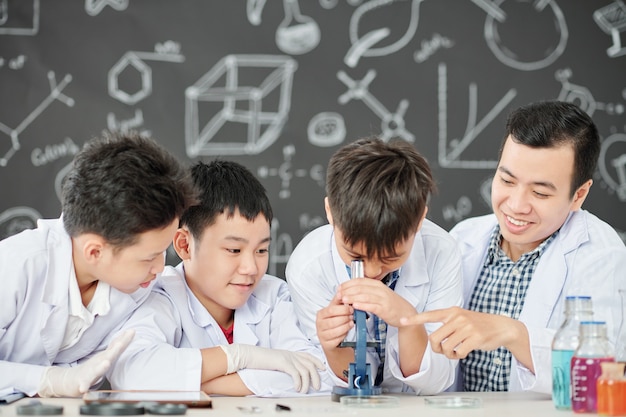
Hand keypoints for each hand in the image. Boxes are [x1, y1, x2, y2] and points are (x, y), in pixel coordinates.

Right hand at [38, 329, 134, 396]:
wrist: (72, 379)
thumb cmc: (92, 368)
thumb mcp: (107, 356)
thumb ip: (117, 345)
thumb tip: (130, 333)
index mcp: (106, 357)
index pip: (117, 348)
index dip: (125, 340)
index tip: (132, 331)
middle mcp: (98, 363)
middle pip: (108, 355)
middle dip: (115, 350)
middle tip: (121, 344)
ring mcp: (90, 372)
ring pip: (96, 369)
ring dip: (101, 367)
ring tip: (105, 363)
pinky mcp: (81, 382)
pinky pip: (83, 384)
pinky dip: (83, 386)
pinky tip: (83, 389)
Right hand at [219, 344, 324, 393]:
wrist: (250, 355)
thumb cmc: (260, 360)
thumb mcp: (276, 361)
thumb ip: (285, 364)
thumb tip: (291, 374)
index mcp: (290, 353)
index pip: (308, 356)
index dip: (317, 362)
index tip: (323, 369)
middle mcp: (291, 354)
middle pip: (310, 364)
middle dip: (316, 376)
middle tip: (316, 386)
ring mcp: (287, 357)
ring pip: (305, 370)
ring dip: (307, 383)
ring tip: (304, 390)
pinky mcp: (283, 362)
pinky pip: (296, 373)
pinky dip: (299, 382)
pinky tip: (297, 388)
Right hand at [315, 292, 353, 351]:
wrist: (332, 340)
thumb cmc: (335, 322)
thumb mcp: (336, 310)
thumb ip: (338, 301)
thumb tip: (340, 291)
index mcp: (320, 314)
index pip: (331, 310)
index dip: (343, 309)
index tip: (351, 308)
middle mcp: (319, 325)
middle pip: (334, 320)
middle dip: (345, 318)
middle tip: (352, 316)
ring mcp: (322, 335)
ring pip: (336, 330)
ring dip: (346, 326)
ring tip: (351, 323)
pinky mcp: (326, 344)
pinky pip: (337, 339)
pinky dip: (344, 334)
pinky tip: (348, 331)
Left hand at [339, 278, 414, 326]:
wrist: (406, 313)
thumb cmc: (391, 304)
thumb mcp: (379, 294)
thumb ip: (367, 291)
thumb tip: (351, 291)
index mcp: (377, 284)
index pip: (360, 281)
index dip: (348, 283)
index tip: (339, 288)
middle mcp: (380, 290)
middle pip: (360, 287)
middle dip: (347, 291)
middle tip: (338, 294)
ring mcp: (383, 299)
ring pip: (365, 296)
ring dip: (352, 297)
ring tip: (343, 300)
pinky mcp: (385, 309)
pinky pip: (372, 306)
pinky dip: (362, 305)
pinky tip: (354, 306)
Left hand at [399, 307, 519, 358]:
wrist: (502, 326)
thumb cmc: (479, 324)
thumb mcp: (462, 317)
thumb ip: (448, 323)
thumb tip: (433, 338)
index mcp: (452, 312)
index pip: (429, 315)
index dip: (414, 319)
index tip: (401, 321)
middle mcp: (458, 318)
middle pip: (434, 338)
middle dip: (436, 349)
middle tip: (443, 351)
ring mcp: (466, 327)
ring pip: (445, 347)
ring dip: (449, 354)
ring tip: (456, 352)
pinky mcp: (475, 338)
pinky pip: (458, 352)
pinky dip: (458, 356)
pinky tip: (463, 353)